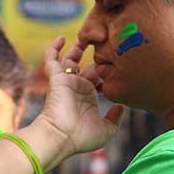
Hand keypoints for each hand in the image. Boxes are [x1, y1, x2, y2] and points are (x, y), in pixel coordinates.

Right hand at [34, 37, 122, 160]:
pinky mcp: (56, 77)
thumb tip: (122, 106)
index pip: (99, 79)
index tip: (119, 63)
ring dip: (77, 48)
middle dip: (98, 58)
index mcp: (89, 97)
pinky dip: (54, 48)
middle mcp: (78, 87)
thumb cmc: (81, 136)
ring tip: (87, 37)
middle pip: (88, 67)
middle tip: (108, 45)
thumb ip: (115, 118)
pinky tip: (61, 38)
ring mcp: (66, 81)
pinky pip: (51, 59)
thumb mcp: (106, 130)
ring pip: (71, 60)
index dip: (107, 71)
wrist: (60, 136)